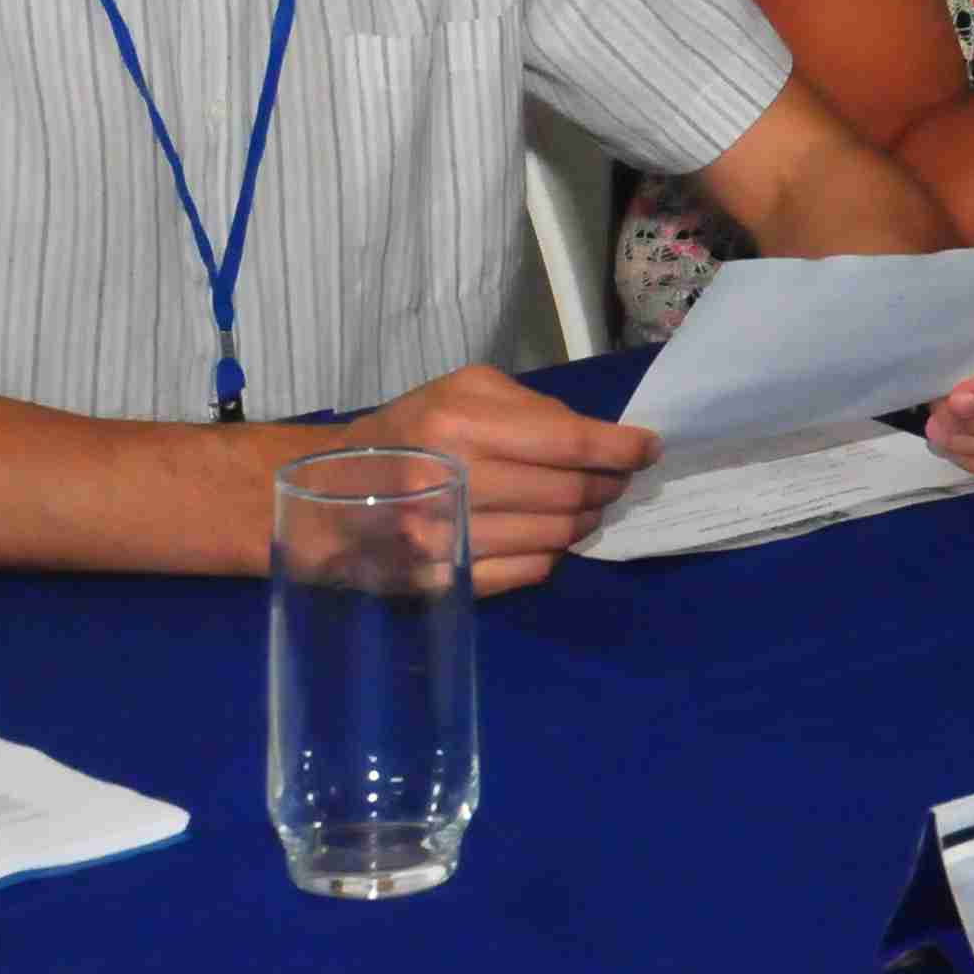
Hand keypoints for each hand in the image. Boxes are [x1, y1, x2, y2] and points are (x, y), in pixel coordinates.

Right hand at [347, 363, 654, 594]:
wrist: (325, 497)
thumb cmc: (405, 432)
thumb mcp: (460, 392)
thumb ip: (531, 410)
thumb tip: (598, 439)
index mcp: (460, 422)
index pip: (569, 442)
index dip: (620, 448)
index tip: (648, 449)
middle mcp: (453, 482)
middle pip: (570, 494)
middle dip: (607, 486)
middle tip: (614, 480)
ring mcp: (446, 540)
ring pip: (557, 537)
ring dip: (584, 521)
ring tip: (583, 507)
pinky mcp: (443, 581)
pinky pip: (529, 571)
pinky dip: (551, 553)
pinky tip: (545, 535)